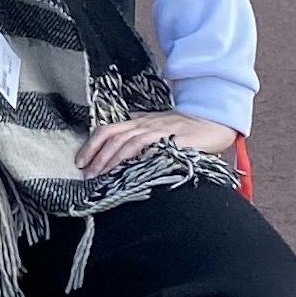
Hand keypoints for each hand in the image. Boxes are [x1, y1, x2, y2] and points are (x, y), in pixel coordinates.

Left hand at [78, 112, 238, 178]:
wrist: (215, 119)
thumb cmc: (186, 128)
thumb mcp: (157, 128)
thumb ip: (140, 135)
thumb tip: (120, 148)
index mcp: (139, 122)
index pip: (108, 130)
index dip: (91, 145)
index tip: (80, 162)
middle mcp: (145, 124)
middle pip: (113, 137)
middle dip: (96, 157)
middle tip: (86, 175)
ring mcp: (160, 131)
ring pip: (128, 143)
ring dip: (112, 160)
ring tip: (101, 177)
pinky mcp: (175, 140)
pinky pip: (154, 148)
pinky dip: (138, 158)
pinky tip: (129, 171)